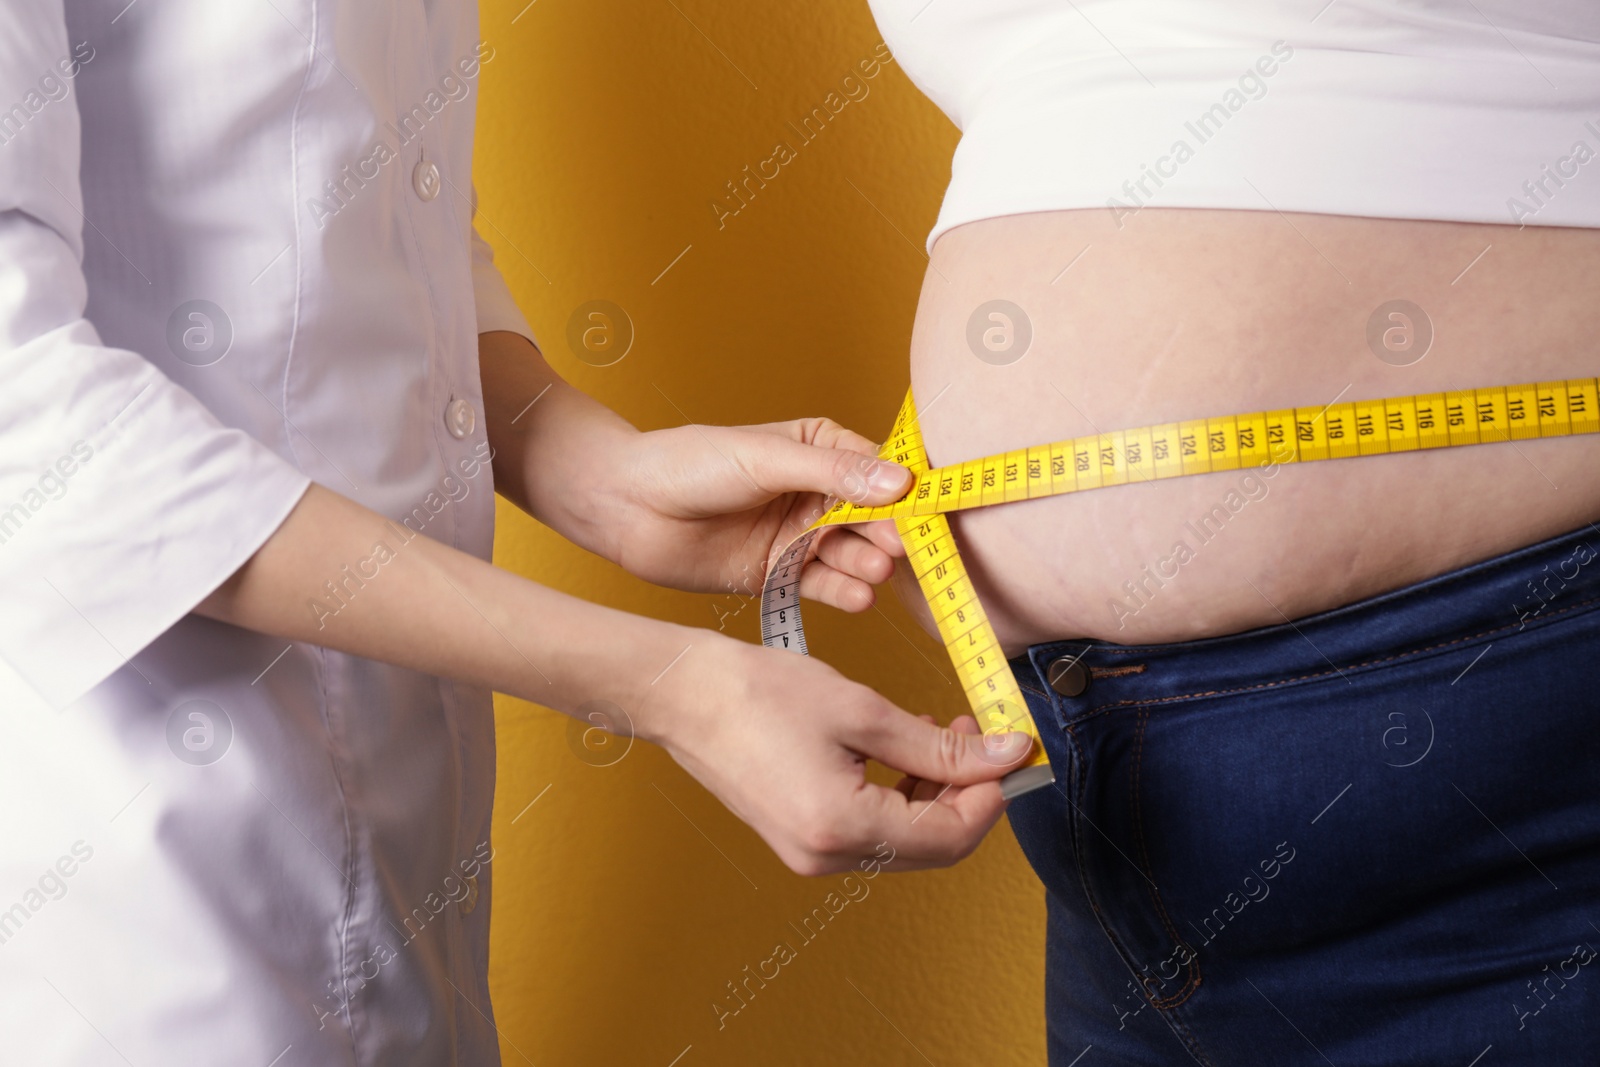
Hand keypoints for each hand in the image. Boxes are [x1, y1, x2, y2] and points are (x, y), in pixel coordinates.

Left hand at [612, 417, 911, 610]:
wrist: (627, 506)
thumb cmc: (689, 464)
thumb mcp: (765, 460)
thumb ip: (832, 473)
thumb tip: (900, 481)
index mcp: (820, 449)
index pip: (877, 471)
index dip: (904, 491)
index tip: (927, 509)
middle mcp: (817, 493)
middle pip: (872, 517)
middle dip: (890, 533)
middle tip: (902, 548)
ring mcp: (800, 536)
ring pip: (849, 553)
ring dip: (866, 563)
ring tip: (876, 569)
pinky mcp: (779, 574)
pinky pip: (821, 585)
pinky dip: (843, 592)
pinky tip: (859, 596)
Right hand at [642, 634, 1034, 875]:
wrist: (685, 695)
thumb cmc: (759, 693)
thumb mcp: (862, 711)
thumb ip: (938, 746)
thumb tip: (1007, 755)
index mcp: (842, 828)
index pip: (951, 837)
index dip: (991, 795)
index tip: (1008, 748)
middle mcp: (827, 856)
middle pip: (932, 846)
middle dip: (966, 793)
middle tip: (978, 735)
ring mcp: (811, 853)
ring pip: (905, 839)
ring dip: (935, 792)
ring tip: (939, 732)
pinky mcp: (802, 838)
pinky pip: (873, 830)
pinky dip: (900, 795)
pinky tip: (902, 748)